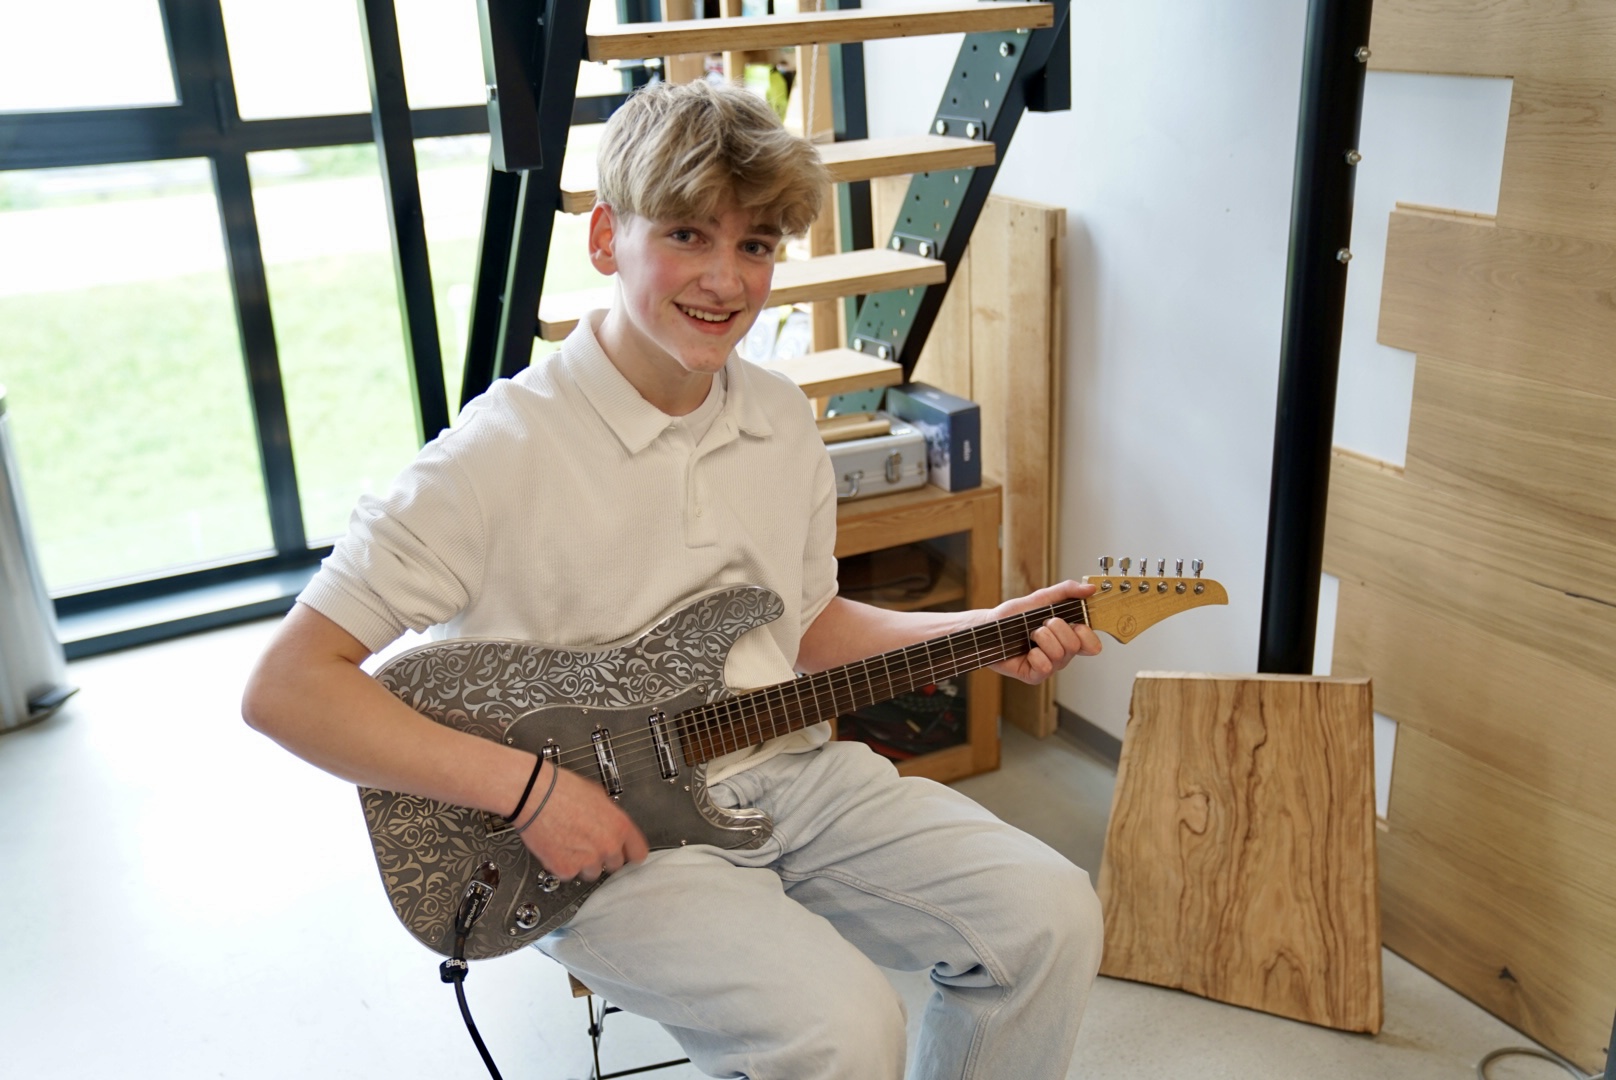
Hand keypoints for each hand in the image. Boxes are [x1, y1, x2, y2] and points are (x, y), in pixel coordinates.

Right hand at [517, 765, 649, 881]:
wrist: (534, 794)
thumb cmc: (561, 789)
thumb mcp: (598, 795)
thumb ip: (609, 816)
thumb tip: (609, 824)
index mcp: (619, 826)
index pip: (638, 853)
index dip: (630, 853)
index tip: (625, 854)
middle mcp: (607, 845)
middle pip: (615, 865)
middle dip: (603, 856)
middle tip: (588, 843)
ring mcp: (587, 860)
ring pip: (592, 872)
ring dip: (583, 863)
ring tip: (570, 843)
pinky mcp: (565, 869)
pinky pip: (569, 874)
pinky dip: (562, 865)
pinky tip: (557, 847)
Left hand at [984, 580, 1101, 684]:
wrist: (989, 627)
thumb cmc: (1013, 616)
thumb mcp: (1040, 598)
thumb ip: (1066, 591)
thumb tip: (1089, 589)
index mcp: (1068, 637)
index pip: (1092, 644)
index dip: (1085, 633)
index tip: (1073, 622)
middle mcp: (1062, 653)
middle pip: (1075, 646)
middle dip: (1056, 628)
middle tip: (1041, 624)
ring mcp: (1050, 666)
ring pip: (1059, 655)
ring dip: (1042, 638)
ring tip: (1030, 634)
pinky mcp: (1035, 676)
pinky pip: (1045, 666)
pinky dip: (1034, 654)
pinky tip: (1026, 651)